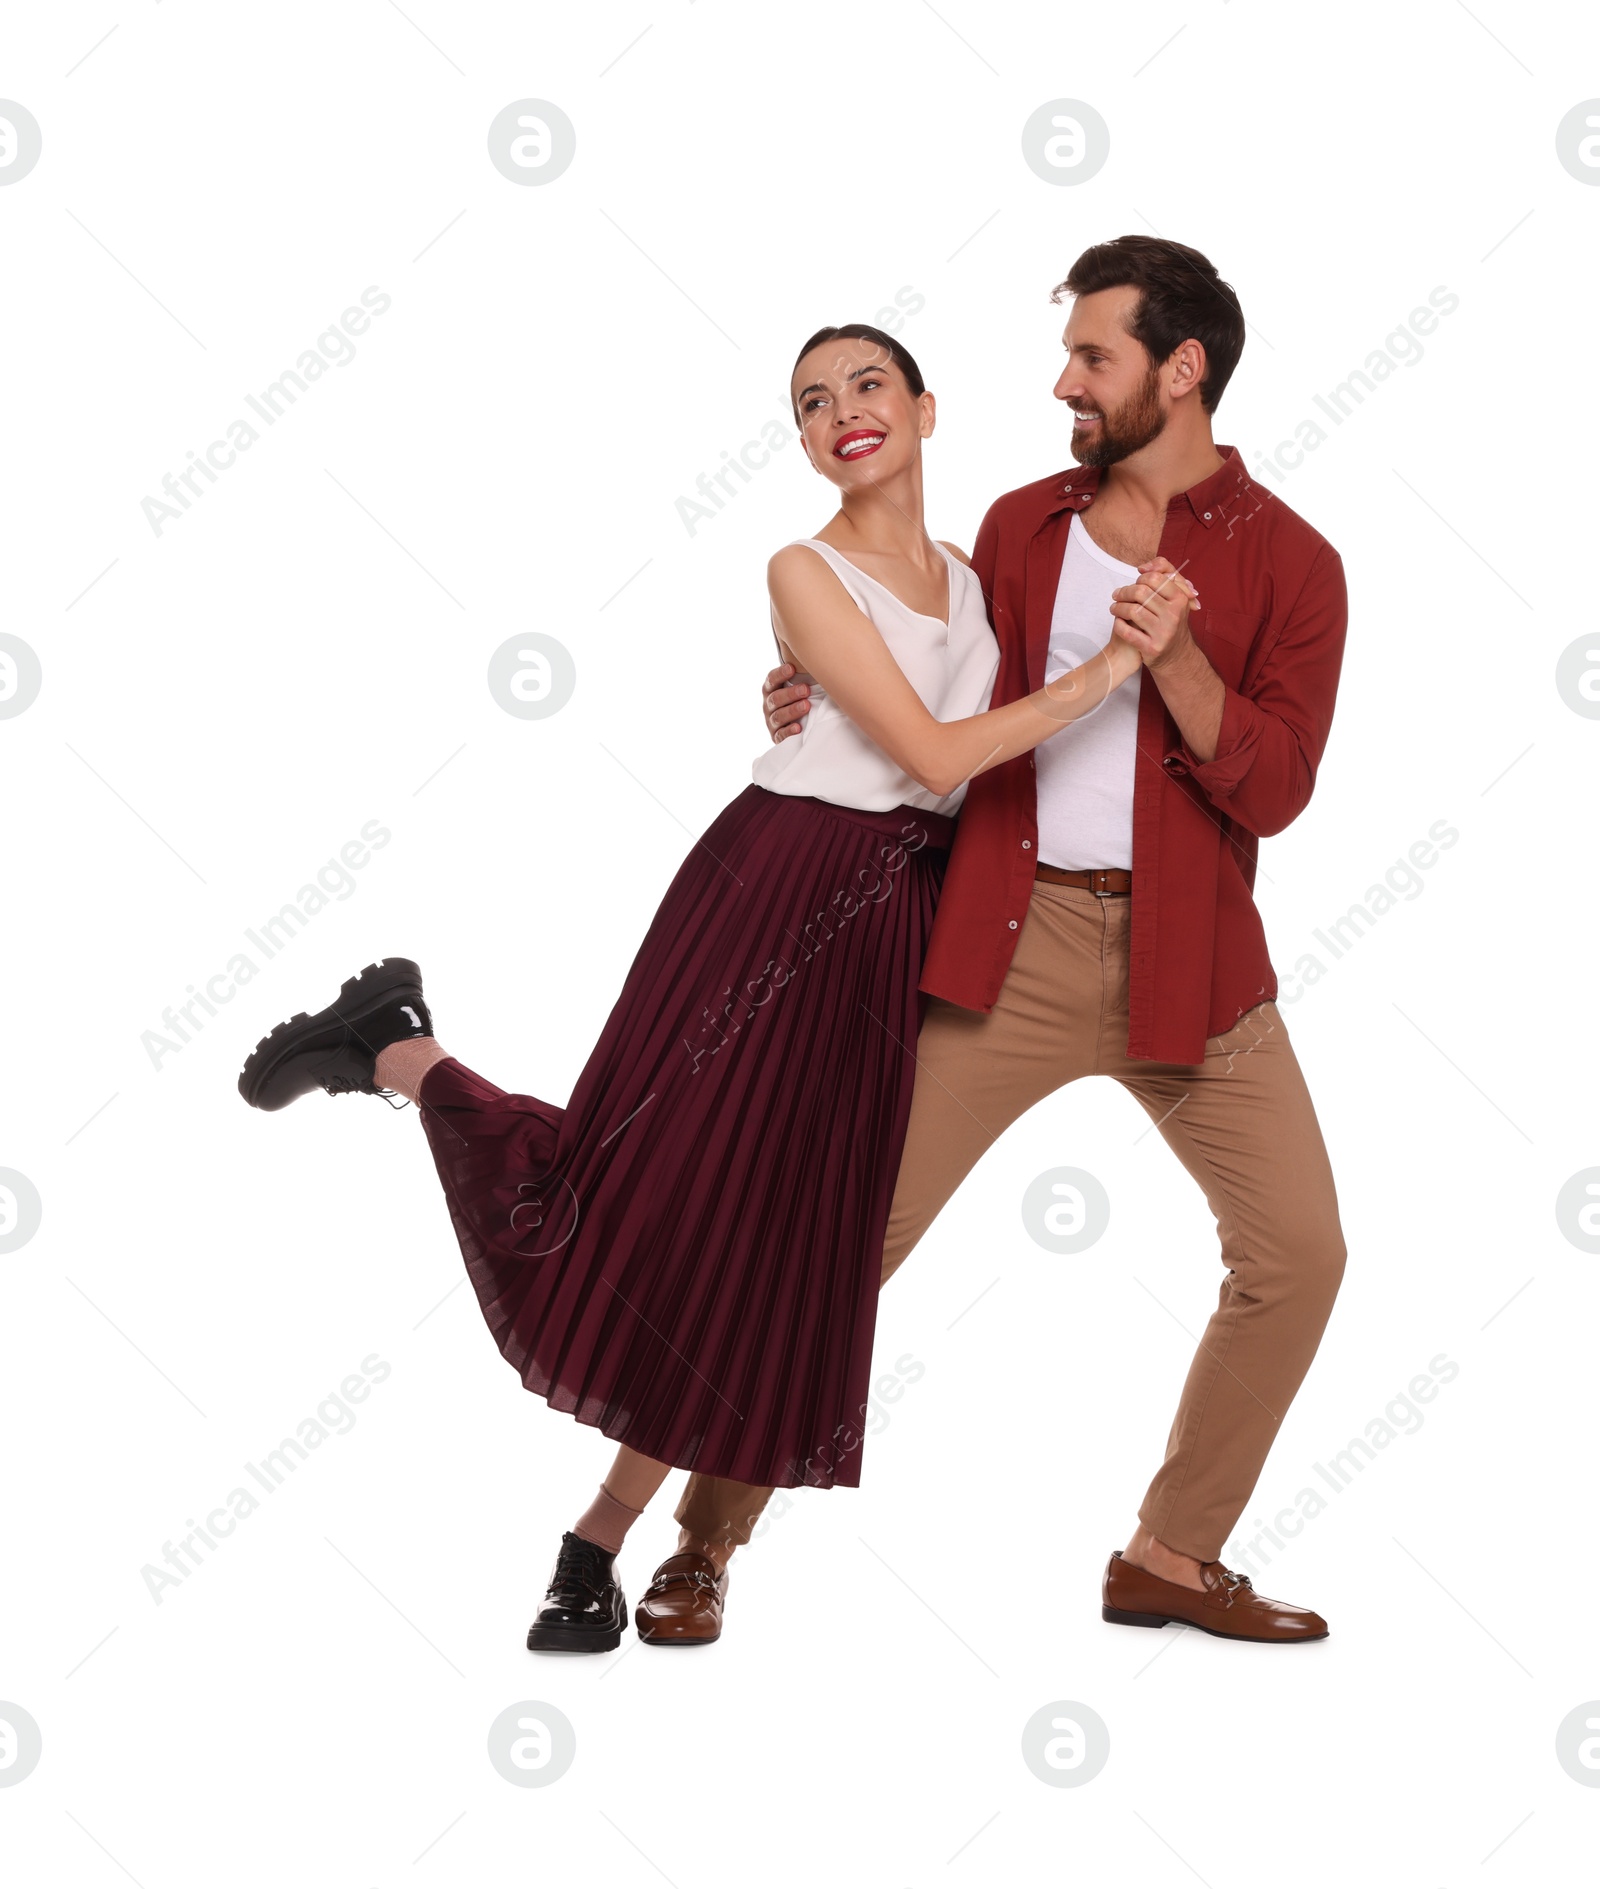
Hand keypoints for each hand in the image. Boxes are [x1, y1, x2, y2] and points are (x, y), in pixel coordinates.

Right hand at [764, 661, 814, 743]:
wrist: (795, 726)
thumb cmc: (799, 700)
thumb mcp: (797, 687)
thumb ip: (801, 676)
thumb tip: (818, 660)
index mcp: (771, 689)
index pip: (771, 680)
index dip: (780, 674)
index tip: (791, 668)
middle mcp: (768, 705)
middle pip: (775, 698)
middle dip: (790, 693)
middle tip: (806, 690)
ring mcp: (771, 721)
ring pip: (778, 716)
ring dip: (792, 710)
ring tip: (806, 706)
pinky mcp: (776, 736)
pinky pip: (780, 734)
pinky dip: (789, 731)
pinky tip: (798, 728)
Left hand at [1110, 556, 1199, 670]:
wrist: (1175, 654)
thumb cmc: (1169, 620)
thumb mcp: (1174, 597)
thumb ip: (1163, 574)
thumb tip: (1142, 568)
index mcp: (1180, 599)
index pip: (1155, 578)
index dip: (1140, 579)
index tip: (1132, 584)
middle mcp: (1174, 615)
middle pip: (1142, 592)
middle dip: (1124, 592)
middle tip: (1116, 595)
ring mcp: (1164, 632)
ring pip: (1134, 611)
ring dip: (1118, 607)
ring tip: (1114, 608)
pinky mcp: (1152, 648)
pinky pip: (1128, 632)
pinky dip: (1119, 625)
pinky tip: (1117, 622)